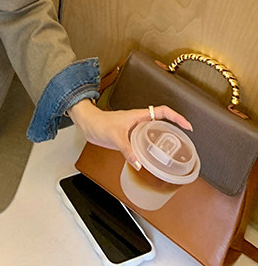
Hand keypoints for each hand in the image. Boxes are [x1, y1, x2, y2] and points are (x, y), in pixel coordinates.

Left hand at [67, 99, 192, 169]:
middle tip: (185, 139)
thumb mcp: (115, 137)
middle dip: (175, 127)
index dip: (176, 117)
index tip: (187, 126)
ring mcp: (135, 129)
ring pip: (155, 131)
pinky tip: (154, 158)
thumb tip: (139, 164)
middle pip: (162, 121)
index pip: (162, 112)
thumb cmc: (100, 124)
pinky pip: (146, 141)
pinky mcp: (130, 137)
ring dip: (165, 137)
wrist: (89, 125)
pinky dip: (153, 147)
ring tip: (175, 148)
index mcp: (139, 116)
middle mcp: (139, 121)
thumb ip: (127, 150)